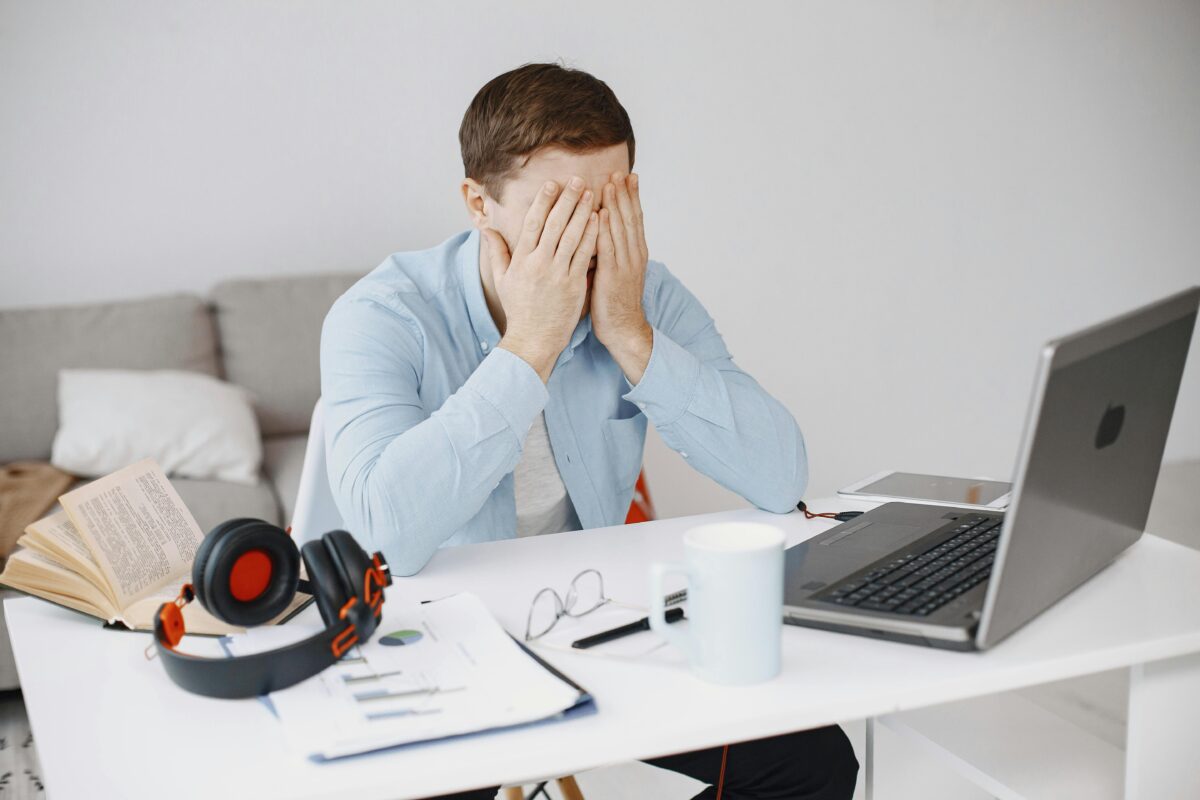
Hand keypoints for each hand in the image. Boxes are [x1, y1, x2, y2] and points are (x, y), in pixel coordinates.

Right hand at [485, 177, 598, 381]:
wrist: (533, 339)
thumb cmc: (519, 309)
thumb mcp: (502, 280)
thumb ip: (496, 252)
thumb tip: (486, 229)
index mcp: (521, 260)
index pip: (533, 223)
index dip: (543, 201)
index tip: (552, 184)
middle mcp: (539, 264)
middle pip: (555, 224)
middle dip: (567, 200)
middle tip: (578, 180)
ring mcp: (557, 274)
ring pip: (572, 236)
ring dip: (582, 212)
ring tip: (590, 194)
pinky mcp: (574, 285)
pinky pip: (584, 255)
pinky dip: (592, 236)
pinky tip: (598, 220)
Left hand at [593, 172, 651, 383]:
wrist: (624, 329)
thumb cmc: (615, 302)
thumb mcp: (617, 272)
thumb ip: (611, 251)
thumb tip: (600, 233)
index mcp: (635, 253)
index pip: (634, 219)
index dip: (631, 197)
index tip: (627, 176)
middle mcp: (633, 255)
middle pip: (629, 218)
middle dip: (624, 194)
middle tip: (619, 172)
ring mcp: (625, 265)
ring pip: (620, 228)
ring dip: (615, 204)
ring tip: (611, 183)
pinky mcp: (612, 275)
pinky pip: (608, 247)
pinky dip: (604, 229)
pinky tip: (600, 213)